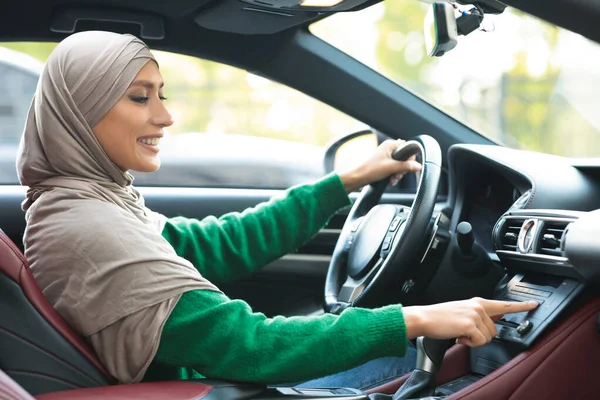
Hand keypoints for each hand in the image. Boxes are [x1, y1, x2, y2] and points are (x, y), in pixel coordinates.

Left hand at [337, 139, 421, 192]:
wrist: (358, 177)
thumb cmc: (370, 169)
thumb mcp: (391, 168)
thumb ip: (406, 166)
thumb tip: (418, 166)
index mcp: (390, 145)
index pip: (408, 148)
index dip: (409, 159)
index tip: (407, 167)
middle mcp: (388, 149)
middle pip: (405, 158)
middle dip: (403, 169)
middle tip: (397, 175)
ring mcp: (386, 156)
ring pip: (400, 164)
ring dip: (398, 173)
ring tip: (393, 179)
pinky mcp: (384, 164)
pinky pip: (394, 168)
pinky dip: (394, 174)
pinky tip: (391, 180)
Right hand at [402, 297, 538, 346]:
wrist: (424, 317)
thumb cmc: (439, 317)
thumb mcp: (461, 312)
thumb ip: (478, 315)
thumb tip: (490, 324)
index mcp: (477, 302)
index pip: (504, 305)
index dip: (522, 306)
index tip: (535, 304)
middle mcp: (479, 306)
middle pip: (495, 330)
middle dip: (481, 336)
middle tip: (465, 333)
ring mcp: (475, 314)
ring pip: (488, 337)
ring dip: (474, 340)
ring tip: (460, 333)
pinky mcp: (471, 324)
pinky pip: (480, 341)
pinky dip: (469, 343)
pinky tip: (459, 336)